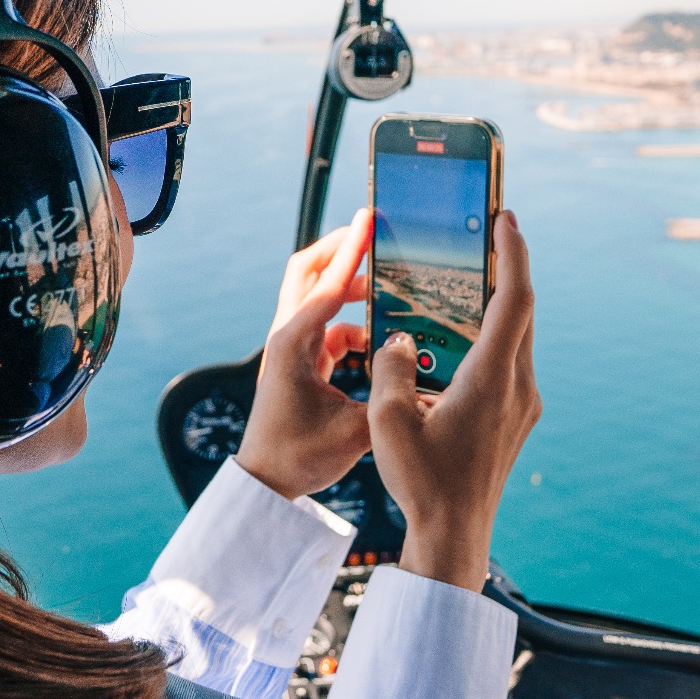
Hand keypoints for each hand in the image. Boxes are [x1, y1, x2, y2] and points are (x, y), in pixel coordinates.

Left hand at [232, 215, 373, 500]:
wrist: (266, 482)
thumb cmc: (298, 457)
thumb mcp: (355, 433)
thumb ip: (393, 402)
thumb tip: (434, 384)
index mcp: (294, 343)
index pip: (329, 284)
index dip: (353, 250)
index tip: (370, 216)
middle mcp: (287, 336)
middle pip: (308, 271)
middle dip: (340, 249)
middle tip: (374, 232)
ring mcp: (291, 347)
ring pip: (319, 297)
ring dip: (351, 286)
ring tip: (389, 283)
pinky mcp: (300, 361)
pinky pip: (329, 325)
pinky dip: (355, 321)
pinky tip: (384, 336)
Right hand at [368, 212, 538, 589]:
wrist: (454, 537)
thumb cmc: (422, 482)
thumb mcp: (387, 420)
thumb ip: (390, 367)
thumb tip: (399, 339)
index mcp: (492, 379)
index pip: (515, 299)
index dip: (512, 253)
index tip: (505, 217)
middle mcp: (518, 387)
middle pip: (522, 313)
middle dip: (506, 271)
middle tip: (484, 237)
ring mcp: (522, 406)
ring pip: (517, 340)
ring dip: (496, 308)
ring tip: (466, 285)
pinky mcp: (516, 421)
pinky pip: (509, 365)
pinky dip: (490, 341)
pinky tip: (458, 344)